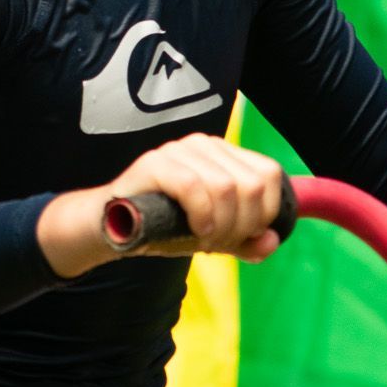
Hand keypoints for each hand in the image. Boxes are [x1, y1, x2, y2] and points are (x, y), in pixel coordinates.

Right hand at [37, 134, 284, 278]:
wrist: (114, 230)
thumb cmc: (165, 228)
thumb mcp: (214, 237)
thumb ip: (245, 240)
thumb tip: (273, 239)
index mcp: (224, 154)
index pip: (269, 174)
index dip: (265, 212)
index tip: (242, 235)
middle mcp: (204, 144)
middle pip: (252, 184)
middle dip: (242, 224)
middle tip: (218, 241)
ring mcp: (178, 151)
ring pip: (227, 188)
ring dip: (221, 226)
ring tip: (203, 239)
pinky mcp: (155, 163)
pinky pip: (194, 187)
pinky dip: (202, 216)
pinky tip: (195, 230)